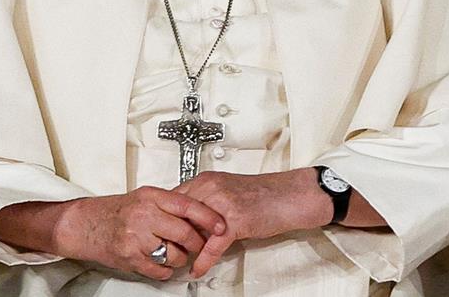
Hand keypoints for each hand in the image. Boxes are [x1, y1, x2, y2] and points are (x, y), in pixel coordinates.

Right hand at [0, 187, 226, 280]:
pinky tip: (161, 262)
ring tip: (175, 253)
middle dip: (197, 243)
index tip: (221, 225)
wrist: (84, 223)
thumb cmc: (115, 210)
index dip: (208, 217)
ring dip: (180, 258)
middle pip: (185, 233)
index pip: (188, 205)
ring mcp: (136, 236)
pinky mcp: (130, 256)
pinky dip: (165, 270)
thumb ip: (168, 204)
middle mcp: (144, 214)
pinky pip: (159, 269)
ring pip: (174, 254)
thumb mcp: (143, 197)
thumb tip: (199, 212)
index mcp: (150, 196)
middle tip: (198, 245)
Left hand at [174, 169, 331, 276]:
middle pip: (179, 214)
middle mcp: (211, 189)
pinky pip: (212, 245)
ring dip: (184, 248)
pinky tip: (198, 268)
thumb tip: (188, 216)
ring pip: (193, 230)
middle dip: (171, 233)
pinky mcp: (235, 221)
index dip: (167, 217)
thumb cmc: (262, 194)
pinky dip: (203, 260)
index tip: (161, 229)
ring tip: (178, 259)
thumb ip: (206, 200)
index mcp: (207, 180)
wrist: (287, 196)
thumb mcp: (227, 189)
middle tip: (166, 248)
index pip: (175, 198)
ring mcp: (222, 205)